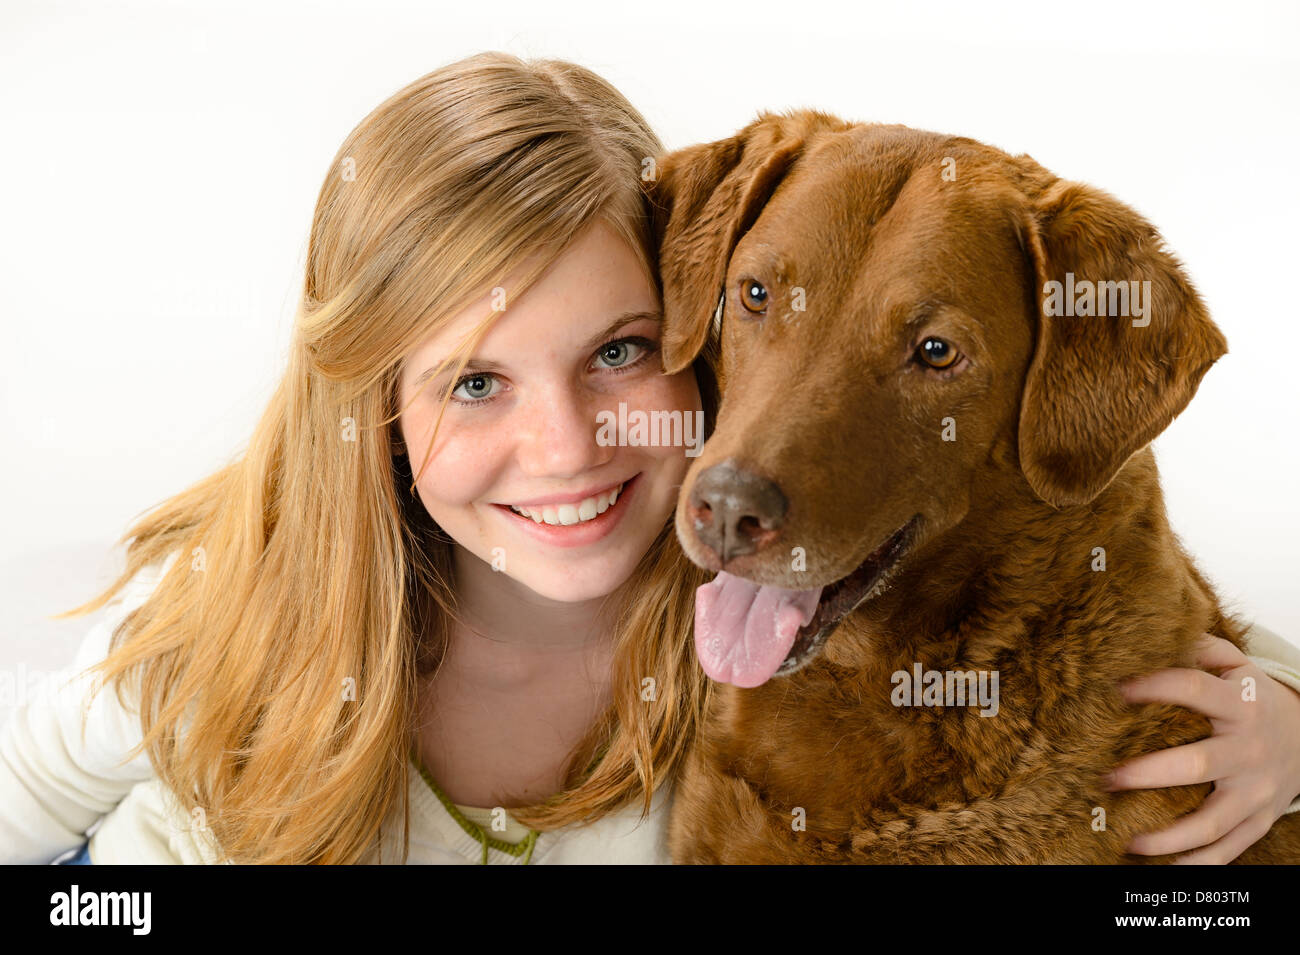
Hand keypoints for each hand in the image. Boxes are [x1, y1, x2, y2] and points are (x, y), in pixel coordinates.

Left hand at [1102, 633, 1299, 862]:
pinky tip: (1163, 867)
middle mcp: (1249, 750)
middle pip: (1199, 764)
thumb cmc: (1255, 700)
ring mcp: (1256, 791)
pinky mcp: (1259, 819)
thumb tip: (1158, 630)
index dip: (1156, 686)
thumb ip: (1201, 648)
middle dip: (1149, 773)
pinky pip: (1229, 849)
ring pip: (1213, 822)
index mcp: (1241, 705)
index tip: (1116, 689)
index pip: (1194, 690)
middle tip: (1105, 777)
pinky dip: (1198, 864)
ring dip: (1169, 836)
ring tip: (1126, 841)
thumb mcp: (1237, 667)